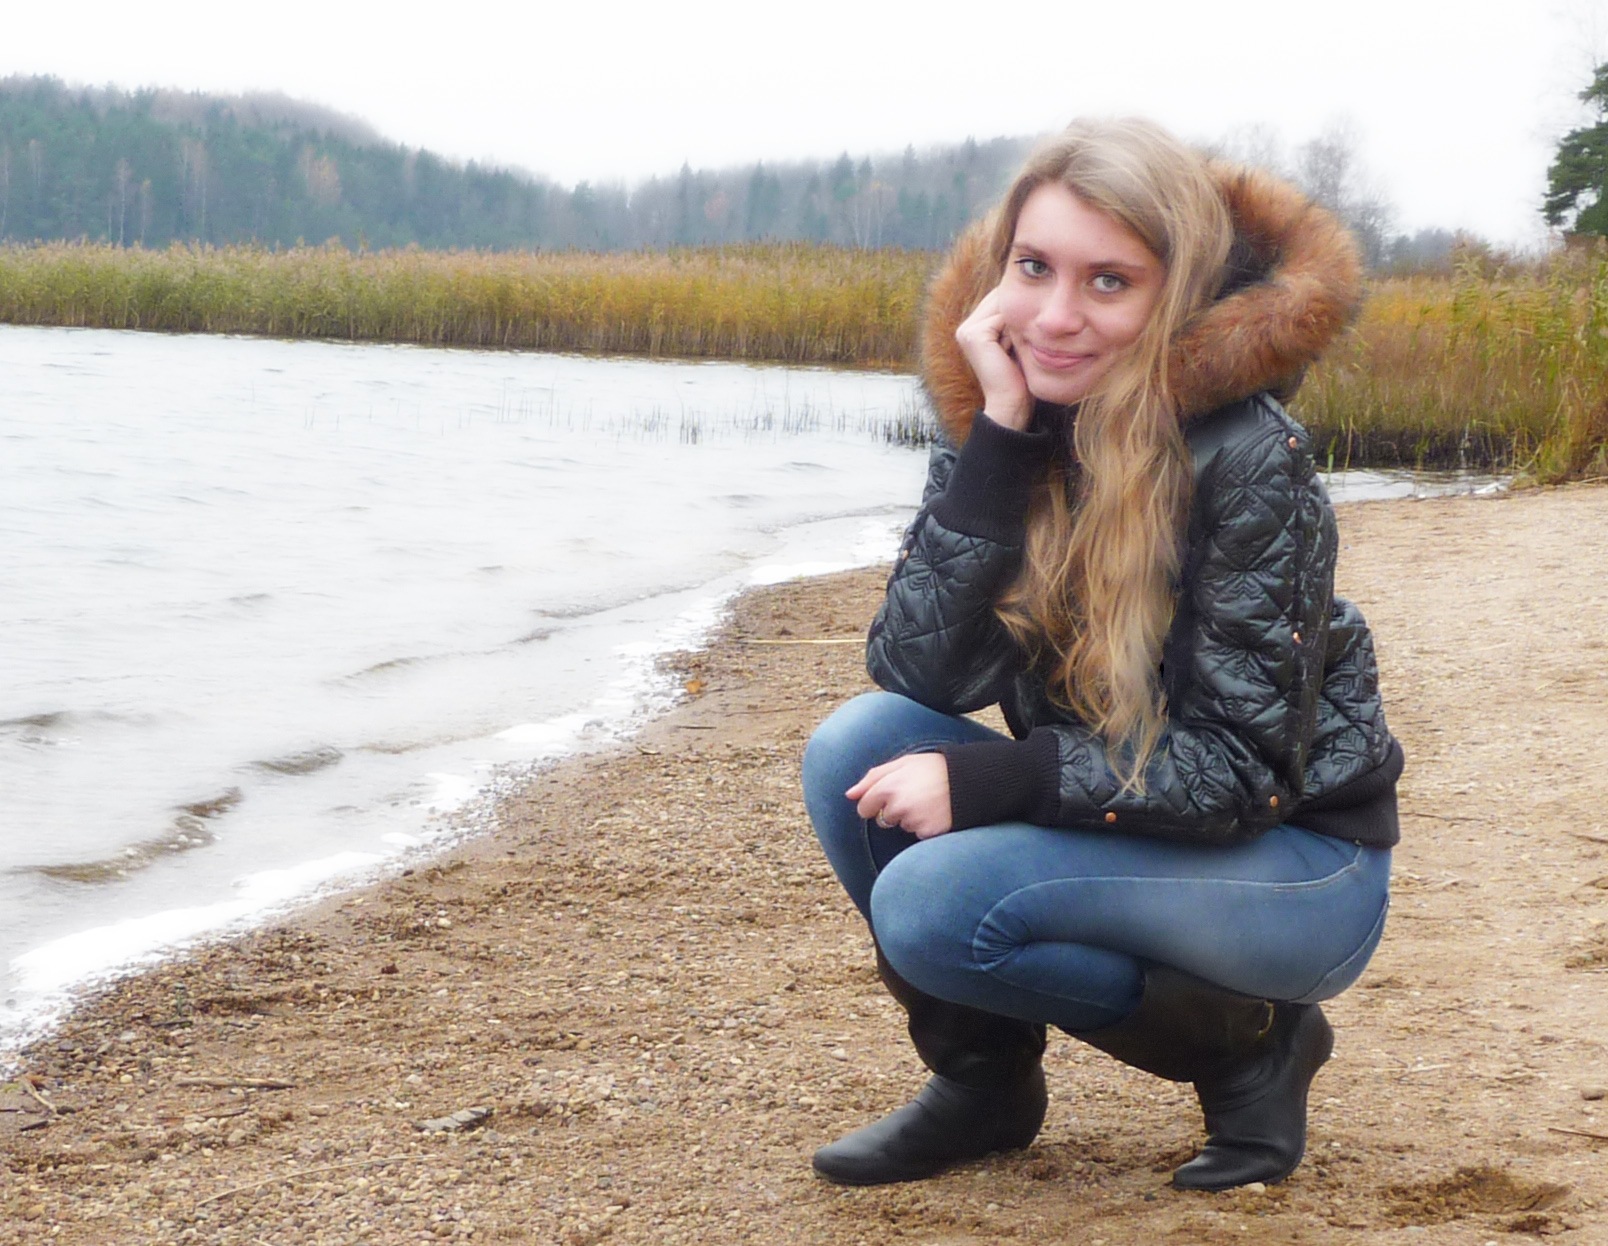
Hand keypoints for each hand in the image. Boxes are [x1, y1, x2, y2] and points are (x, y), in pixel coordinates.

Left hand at [846, 753, 953, 839]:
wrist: (968, 780)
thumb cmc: (933, 768)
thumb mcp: (903, 763)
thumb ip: (873, 777)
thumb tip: (849, 795)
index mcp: (888, 786)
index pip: (864, 807)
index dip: (874, 804)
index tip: (887, 798)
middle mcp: (898, 805)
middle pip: (883, 819)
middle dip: (894, 811)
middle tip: (915, 796)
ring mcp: (912, 820)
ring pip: (902, 826)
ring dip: (911, 818)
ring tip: (929, 801)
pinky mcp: (927, 832)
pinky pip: (918, 833)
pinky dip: (925, 826)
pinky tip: (936, 812)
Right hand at [954, 285, 1031, 430]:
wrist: (1010, 403)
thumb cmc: (1018, 376)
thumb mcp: (1017, 342)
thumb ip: (1015, 320)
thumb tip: (1032, 294)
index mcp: (972, 328)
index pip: (999, 299)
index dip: (1020, 304)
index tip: (1034, 322)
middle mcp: (965, 328)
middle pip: (999, 298)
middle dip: (1020, 308)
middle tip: (1031, 330)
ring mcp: (967, 331)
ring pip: (1003, 306)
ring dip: (1019, 321)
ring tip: (1020, 344)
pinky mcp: (974, 335)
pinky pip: (1003, 317)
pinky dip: (1015, 330)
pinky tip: (1016, 348)